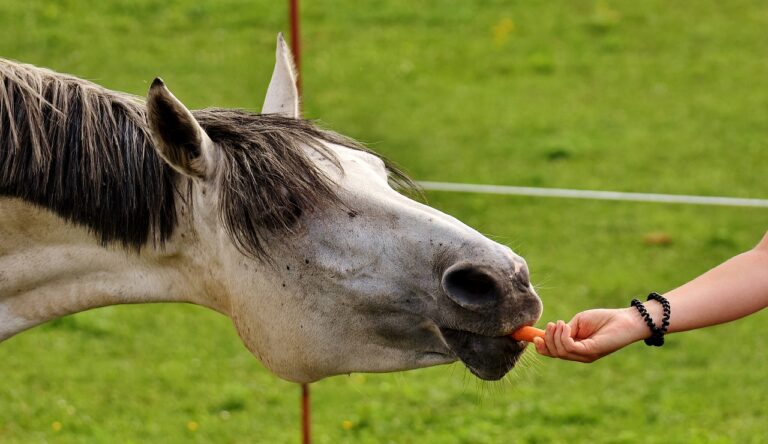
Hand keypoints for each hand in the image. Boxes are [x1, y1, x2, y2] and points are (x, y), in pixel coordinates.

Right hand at [533, 308, 647, 362]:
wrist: (625, 320)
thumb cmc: (604, 319)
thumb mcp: (578, 322)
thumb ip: (565, 329)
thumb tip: (553, 332)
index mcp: (575, 349)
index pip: (553, 353)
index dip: (542, 347)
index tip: (535, 336)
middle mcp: (579, 355)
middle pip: (554, 353)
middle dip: (547, 339)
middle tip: (552, 325)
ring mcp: (585, 355)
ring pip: (560, 351)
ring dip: (555, 336)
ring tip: (561, 323)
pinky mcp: (590, 352)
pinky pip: (569, 347)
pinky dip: (563, 336)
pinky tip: (566, 326)